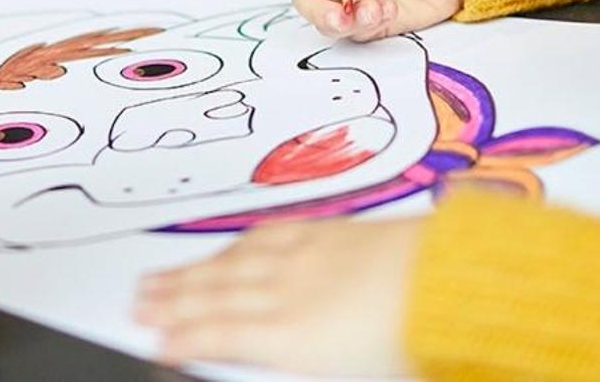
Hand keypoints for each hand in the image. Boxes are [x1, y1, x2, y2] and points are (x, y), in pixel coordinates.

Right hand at [136, 216, 427, 374]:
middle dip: (173, 299)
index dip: (183, 338)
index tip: (154, 341)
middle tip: (137, 302)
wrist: (462, 284)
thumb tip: (253, 353)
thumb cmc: (418, 344)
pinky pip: (271, 236)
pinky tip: (231, 246)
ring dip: (194, 269)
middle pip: (218, 294)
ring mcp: (310, 257)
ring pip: (236, 262)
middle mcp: (291, 291)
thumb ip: (296, 369)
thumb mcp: (352, 380)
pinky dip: (240, 243)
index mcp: (294, 336)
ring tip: (162, 275)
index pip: (222, 335)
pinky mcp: (334, 234)